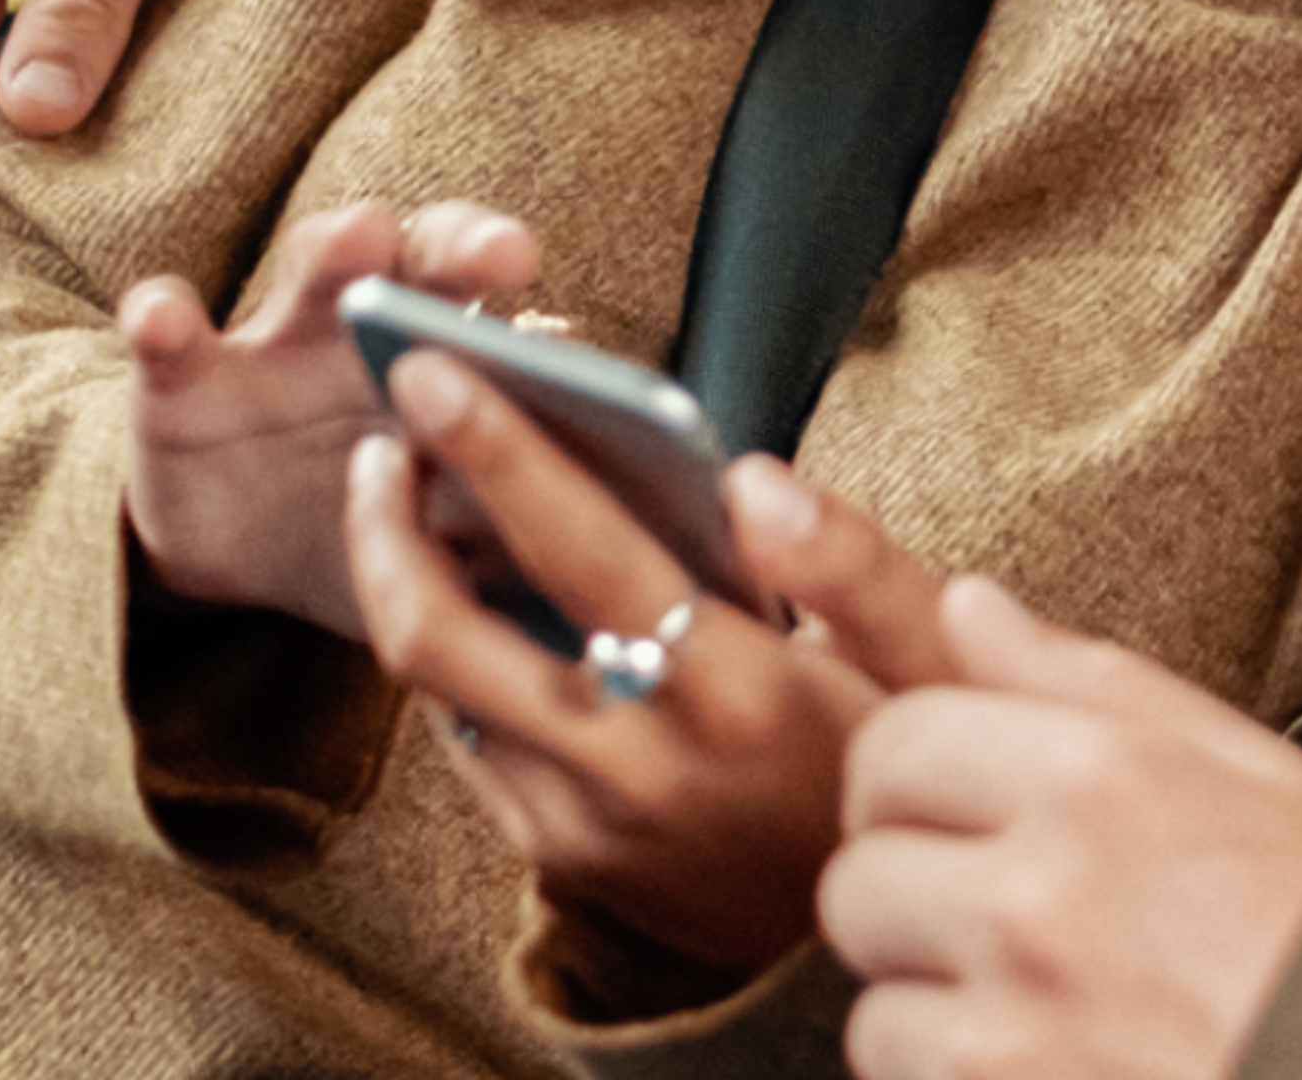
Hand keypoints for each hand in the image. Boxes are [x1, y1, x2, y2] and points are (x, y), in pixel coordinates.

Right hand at [124, 197, 536, 637]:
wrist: (249, 544)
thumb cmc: (390, 521)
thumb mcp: (455, 530)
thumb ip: (524, 518)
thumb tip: (633, 554)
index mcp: (464, 363)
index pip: (521, 322)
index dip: (551, 339)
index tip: (568, 343)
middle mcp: (385, 330)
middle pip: (431, 261)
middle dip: (466, 245)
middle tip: (505, 254)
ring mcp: (280, 343)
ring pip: (312, 267)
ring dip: (340, 246)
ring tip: (364, 238)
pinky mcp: (184, 380)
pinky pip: (170, 338)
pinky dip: (165, 320)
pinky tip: (164, 316)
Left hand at [347, 354, 890, 980]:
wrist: (878, 929)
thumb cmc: (906, 762)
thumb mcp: (924, 658)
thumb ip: (850, 562)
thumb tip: (752, 477)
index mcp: (741, 691)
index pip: (587, 554)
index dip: (501, 455)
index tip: (436, 371)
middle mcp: (642, 764)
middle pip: (448, 639)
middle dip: (386, 524)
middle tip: (377, 437)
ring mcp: (586, 825)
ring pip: (439, 697)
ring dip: (404, 587)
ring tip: (406, 502)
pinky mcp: (561, 863)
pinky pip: (474, 748)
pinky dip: (459, 663)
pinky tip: (478, 605)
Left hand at [825, 580, 1301, 1079]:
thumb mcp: (1244, 764)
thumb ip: (1087, 682)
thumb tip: (967, 606)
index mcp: (1103, 775)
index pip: (896, 742)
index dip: (914, 779)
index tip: (952, 810)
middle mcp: (1043, 891)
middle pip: (859, 873)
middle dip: (913, 895)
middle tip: (1000, 915)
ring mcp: (1018, 1018)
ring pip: (872, 1000)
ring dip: (934, 1006)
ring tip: (1040, 1002)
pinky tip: (1051, 1058)